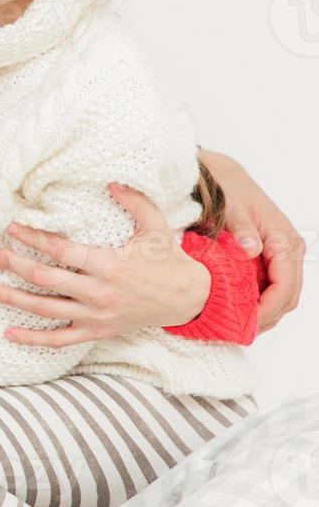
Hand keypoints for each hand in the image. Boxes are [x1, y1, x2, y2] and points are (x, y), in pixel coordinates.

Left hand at [0, 183, 209, 347]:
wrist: (188, 300)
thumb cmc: (167, 260)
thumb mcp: (156, 226)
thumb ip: (135, 201)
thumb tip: (111, 181)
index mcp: (109, 265)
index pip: (62, 251)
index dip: (35, 238)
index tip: (12, 227)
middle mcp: (98, 292)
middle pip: (45, 278)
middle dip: (13, 265)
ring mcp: (96, 315)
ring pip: (46, 309)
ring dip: (13, 299)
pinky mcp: (96, 331)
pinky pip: (60, 339)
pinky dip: (33, 339)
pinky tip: (8, 333)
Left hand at [200, 149, 305, 332]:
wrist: (219, 174)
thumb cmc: (224, 187)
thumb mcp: (228, 204)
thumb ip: (241, 228)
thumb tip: (252, 250)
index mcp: (283, 240)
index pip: (285, 286)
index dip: (268, 309)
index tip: (246, 323)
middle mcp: (288, 250)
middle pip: (287, 297)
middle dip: (266, 317)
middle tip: (237, 331)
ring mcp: (280, 255)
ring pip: (281, 296)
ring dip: (262, 313)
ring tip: (236, 326)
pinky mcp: (269, 257)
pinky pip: (270, 286)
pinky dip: (258, 301)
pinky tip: (237, 310)